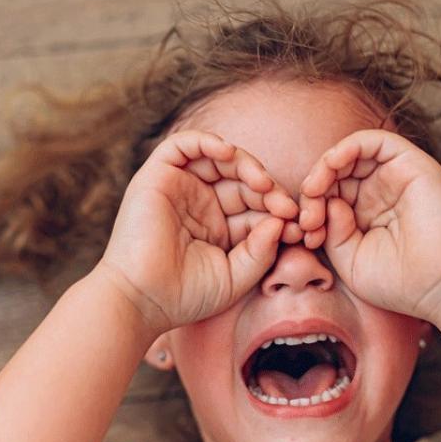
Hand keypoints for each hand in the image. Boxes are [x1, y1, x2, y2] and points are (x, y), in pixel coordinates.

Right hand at [96, 130, 298, 332]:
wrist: (142, 300)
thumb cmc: (185, 296)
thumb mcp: (235, 277)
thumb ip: (261, 251)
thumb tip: (281, 221)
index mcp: (217, 228)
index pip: (255, 207)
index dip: (278, 211)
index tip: (298, 228)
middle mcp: (199, 204)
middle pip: (242, 180)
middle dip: (268, 190)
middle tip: (287, 206)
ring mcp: (178, 188)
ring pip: (219, 158)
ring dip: (246, 164)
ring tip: (263, 183)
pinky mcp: (156, 177)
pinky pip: (184, 144)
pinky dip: (208, 141)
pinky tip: (231, 154)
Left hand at [297, 129, 440, 320]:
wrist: (440, 285)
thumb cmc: (398, 281)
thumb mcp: (350, 259)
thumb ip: (332, 230)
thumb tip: (325, 201)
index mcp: (364, 213)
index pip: (328, 195)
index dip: (310, 208)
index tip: (307, 236)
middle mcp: (379, 191)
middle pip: (335, 173)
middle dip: (312, 192)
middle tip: (307, 219)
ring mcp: (394, 176)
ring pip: (350, 154)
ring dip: (324, 168)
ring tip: (313, 192)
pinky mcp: (410, 164)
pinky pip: (373, 140)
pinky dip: (346, 147)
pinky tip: (330, 167)